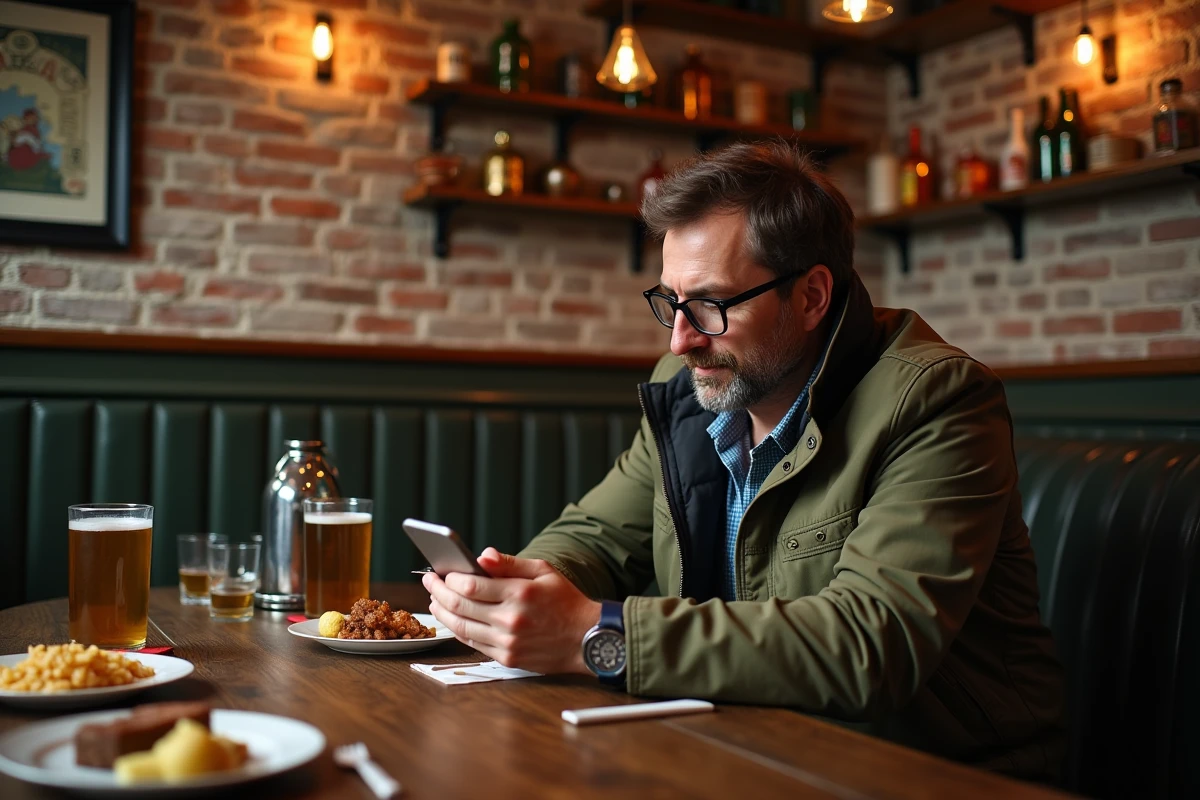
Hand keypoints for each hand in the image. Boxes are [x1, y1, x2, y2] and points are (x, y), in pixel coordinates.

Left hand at [422, 548, 600, 675]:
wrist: (587, 639)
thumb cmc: (566, 601)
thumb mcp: (544, 571)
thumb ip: (510, 563)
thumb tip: (481, 555)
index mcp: (520, 593)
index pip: (471, 584)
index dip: (449, 578)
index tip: (440, 571)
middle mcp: (511, 619)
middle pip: (460, 605)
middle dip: (438, 592)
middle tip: (429, 582)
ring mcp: (508, 642)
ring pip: (461, 627)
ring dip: (442, 613)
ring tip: (434, 601)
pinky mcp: (508, 658)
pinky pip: (473, 644)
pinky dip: (458, 630)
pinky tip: (452, 620)